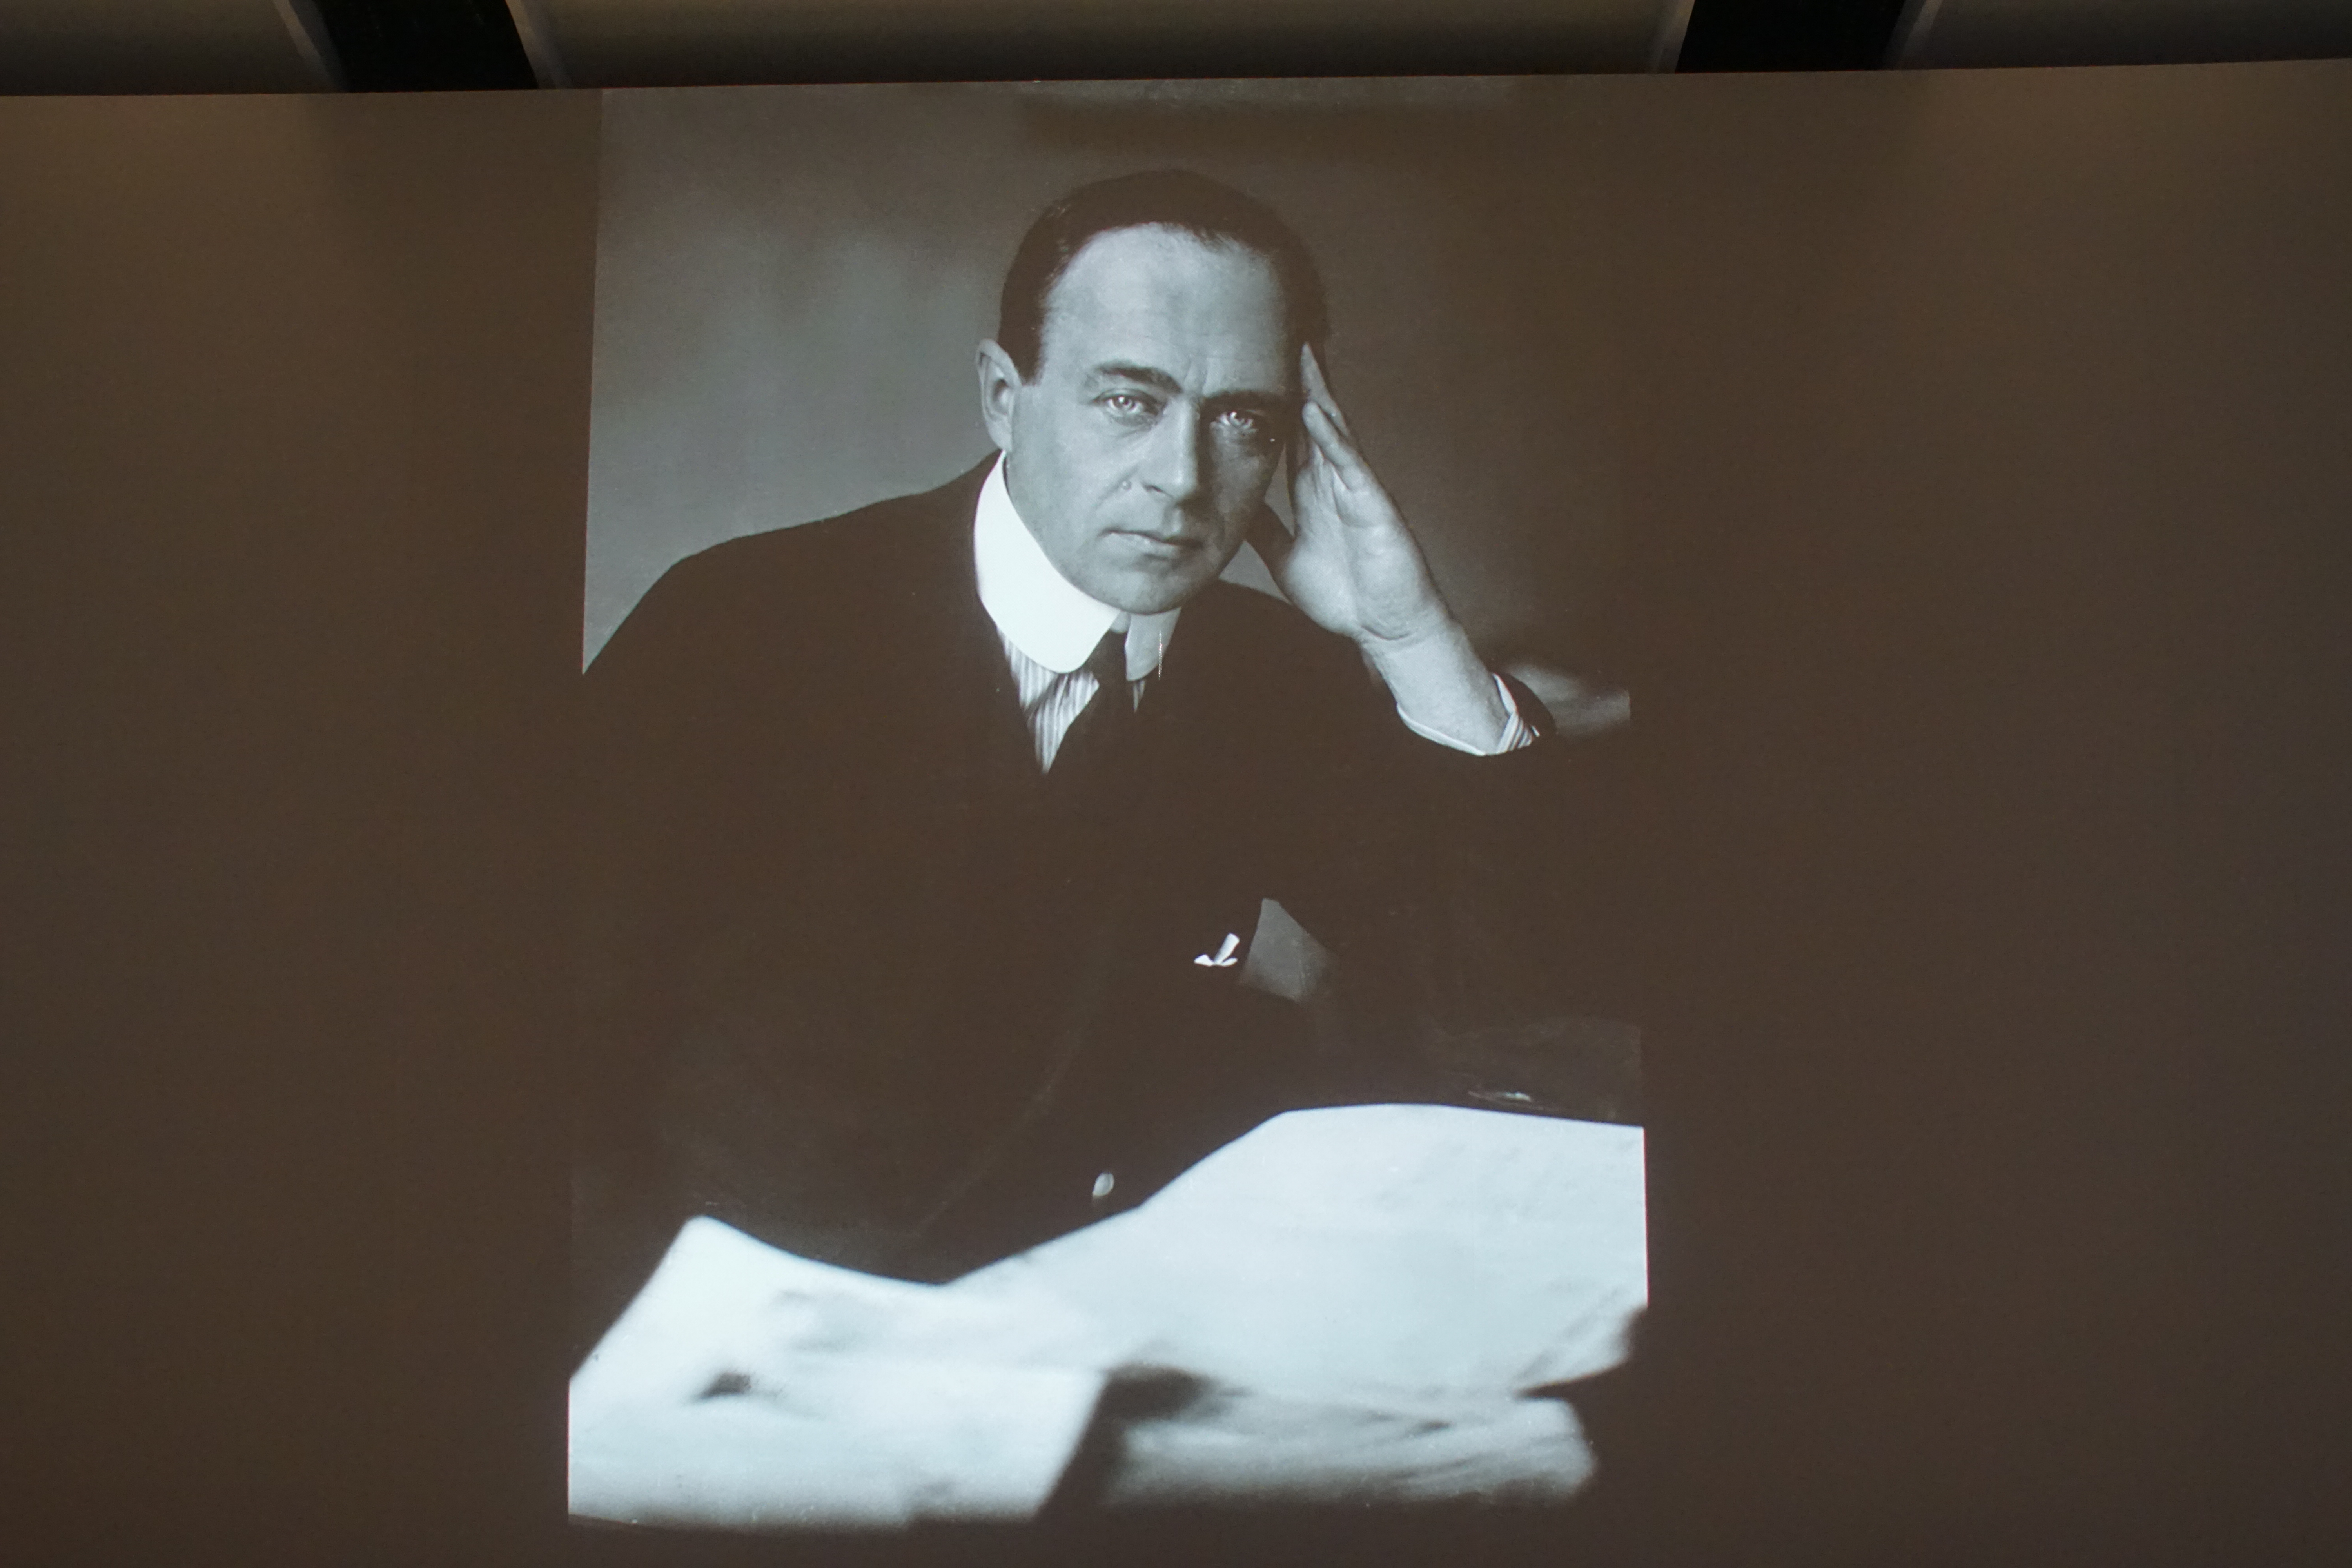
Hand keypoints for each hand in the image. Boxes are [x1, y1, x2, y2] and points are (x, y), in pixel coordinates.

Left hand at [1253, 346, 1510, 748]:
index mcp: (1316, 492)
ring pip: (1334, 431)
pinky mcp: (1373, 505)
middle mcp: (1336, 482)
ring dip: (1317, 392)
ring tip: (1301, 353)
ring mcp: (1357, 489)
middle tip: (1281, 337)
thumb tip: (1235, 506)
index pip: (1293, 436)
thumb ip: (1265, 530)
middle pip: (1315, 420)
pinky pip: (1350, 464)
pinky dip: (1331, 437)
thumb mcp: (1286, 558)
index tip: (1254, 370)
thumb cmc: (1346, 595)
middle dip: (1300, 380)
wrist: (1385, 629)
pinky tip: (1315, 411)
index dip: (1277, 403)